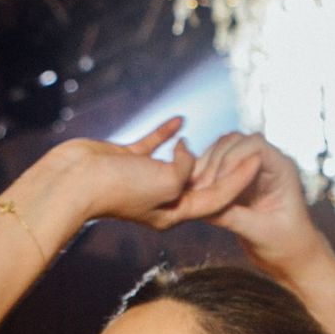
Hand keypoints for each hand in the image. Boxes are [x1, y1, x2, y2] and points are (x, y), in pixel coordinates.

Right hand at [54, 119, 263, 231]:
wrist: (74, 182)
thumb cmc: (120, 188)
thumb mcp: (166, 183)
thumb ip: (186, 169)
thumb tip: (187, 152)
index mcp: (174, 214)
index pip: (216, 196)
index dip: (239, 177)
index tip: (260, 157)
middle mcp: (161, 199)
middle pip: (199, 183)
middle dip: (222, 167)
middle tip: (247, 147)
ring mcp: (143, 180)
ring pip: (177, 164)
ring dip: (195, 151)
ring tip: (216, 135)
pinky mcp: (127, 161)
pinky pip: (154, 146)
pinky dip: (168, 134)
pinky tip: (180, 120)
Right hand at [182, 132, 327, 272]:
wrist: (290, 257)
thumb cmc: (287, 246)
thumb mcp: (261, 233)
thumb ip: (234, 217)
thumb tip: (204, 206)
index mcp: (281, 169)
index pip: (254, 145)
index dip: (231, 160)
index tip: (216, 185)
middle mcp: (266, 162)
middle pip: (233, 142)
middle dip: (214, 163)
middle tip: (199, 191)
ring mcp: (250, 167)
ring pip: (221, 150)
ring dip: (205, 167)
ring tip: (194, 192)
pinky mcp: (236, 178)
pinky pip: (214, 166)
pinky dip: (202, 175)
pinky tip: (193, 193)